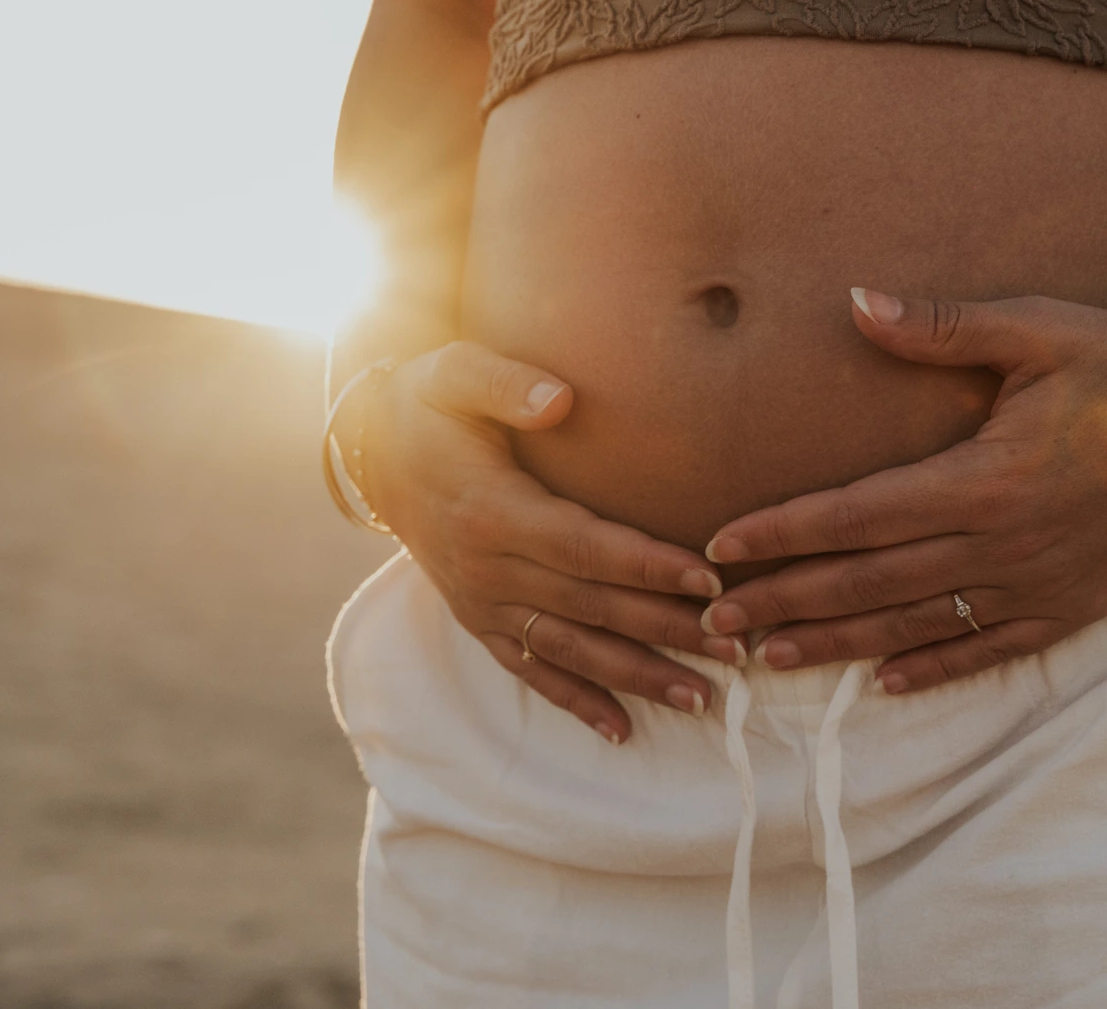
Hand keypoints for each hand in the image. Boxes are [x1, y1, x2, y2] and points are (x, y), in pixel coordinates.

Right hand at [359, 341, 746, 742]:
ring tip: (701, 699)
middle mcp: (487, 569)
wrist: (371, 452)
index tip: (708, 581)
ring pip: (571, 649)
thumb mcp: (452, 375)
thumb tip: (559, 400)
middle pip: (592, 607)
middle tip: (734, 647)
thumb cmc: (428, 407)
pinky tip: (623, 730)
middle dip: (666, 630)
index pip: (584, 547)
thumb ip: (503, 383)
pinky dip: (577, 701)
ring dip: (637, 677)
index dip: (647, 566)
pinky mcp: (479, 622)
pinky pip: (531, 671)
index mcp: (492, 511)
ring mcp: (482, 603)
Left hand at [697, 289, 1106, 693]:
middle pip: (869, 583)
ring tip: (771, 659)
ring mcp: (1039, 585)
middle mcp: (1003, 545)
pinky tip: (883, 683)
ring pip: (916, 625)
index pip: (856, 515)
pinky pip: (988, 650)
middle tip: (714, 624)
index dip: (783, 534)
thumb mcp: (1039, 328)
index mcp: (983, 478)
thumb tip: (854, 304)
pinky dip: (932, 668)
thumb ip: (942, 325)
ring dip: (837, 644)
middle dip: (786, 602)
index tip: (720, 549)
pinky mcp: (1073, 606)